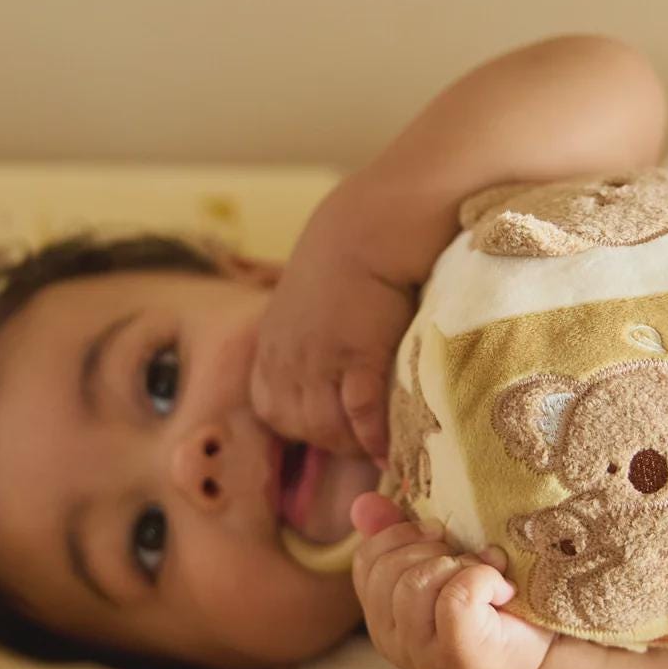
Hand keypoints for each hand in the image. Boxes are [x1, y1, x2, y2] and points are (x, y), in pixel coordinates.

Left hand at [249, 183, 417, 460]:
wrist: (372, 223)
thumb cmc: (350, 258)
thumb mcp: (311, 304)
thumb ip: (310, 342)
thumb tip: (333, 381)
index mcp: (272, 344)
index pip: (271, 411)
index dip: (303, 426)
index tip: (336, 425)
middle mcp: (285, 357)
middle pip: (300, 427)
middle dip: (334, 440)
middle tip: (371, 438)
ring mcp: (317, 360)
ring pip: (328, 430)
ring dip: (358, 442)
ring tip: (389, 440)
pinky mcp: (355, 356)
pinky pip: (361, 415)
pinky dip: (377, 437)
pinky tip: (396, 445)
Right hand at [349, 492, 554, 668]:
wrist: (539, 646)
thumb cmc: (490, 602)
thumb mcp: (442, 559)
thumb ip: (399, 535)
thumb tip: (363, 503)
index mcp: (381, 616)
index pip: (366, 560)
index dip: (403, 536)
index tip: (442, 537)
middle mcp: (391, 641)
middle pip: (391, 569)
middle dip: (437, 550)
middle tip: (471, 563)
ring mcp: (420, 655)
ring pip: (417, 581)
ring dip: (462, 566)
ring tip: (488, 579)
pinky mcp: (456, 657)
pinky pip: (456, 597)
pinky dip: (484, 580)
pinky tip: (502, 591)